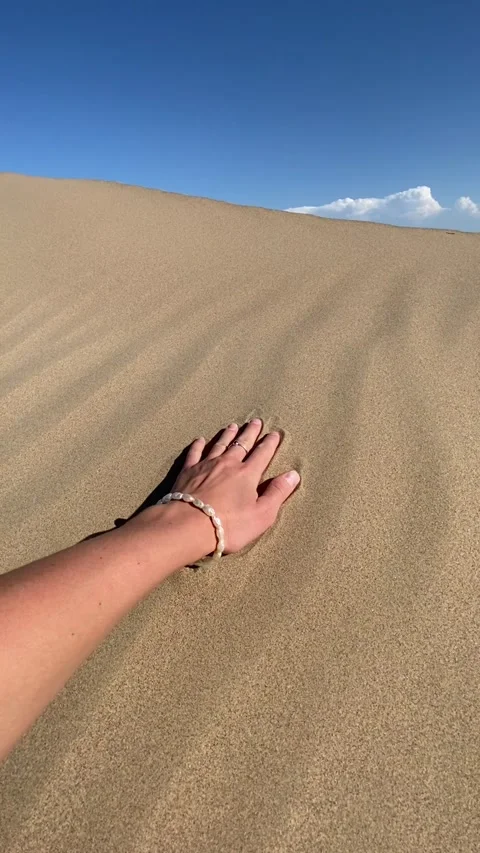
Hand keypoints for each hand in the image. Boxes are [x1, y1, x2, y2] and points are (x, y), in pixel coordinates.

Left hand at [152, 419, 299, 559]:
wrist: (188, 526)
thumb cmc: (229, 525)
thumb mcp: (262, 514)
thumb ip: (277, 493)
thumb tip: (293, 474)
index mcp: (247, 474)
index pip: (262, 454)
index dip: (270, 443)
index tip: (275, 434)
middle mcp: (227, 464)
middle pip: (241, 444)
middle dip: (250, 433)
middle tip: (256, 422)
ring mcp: (206, 466)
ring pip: (219, 444)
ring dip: (227, 435)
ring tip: (233, 426)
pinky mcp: (187, 472)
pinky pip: (195, 453)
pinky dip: (198, 445)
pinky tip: (200, 440)